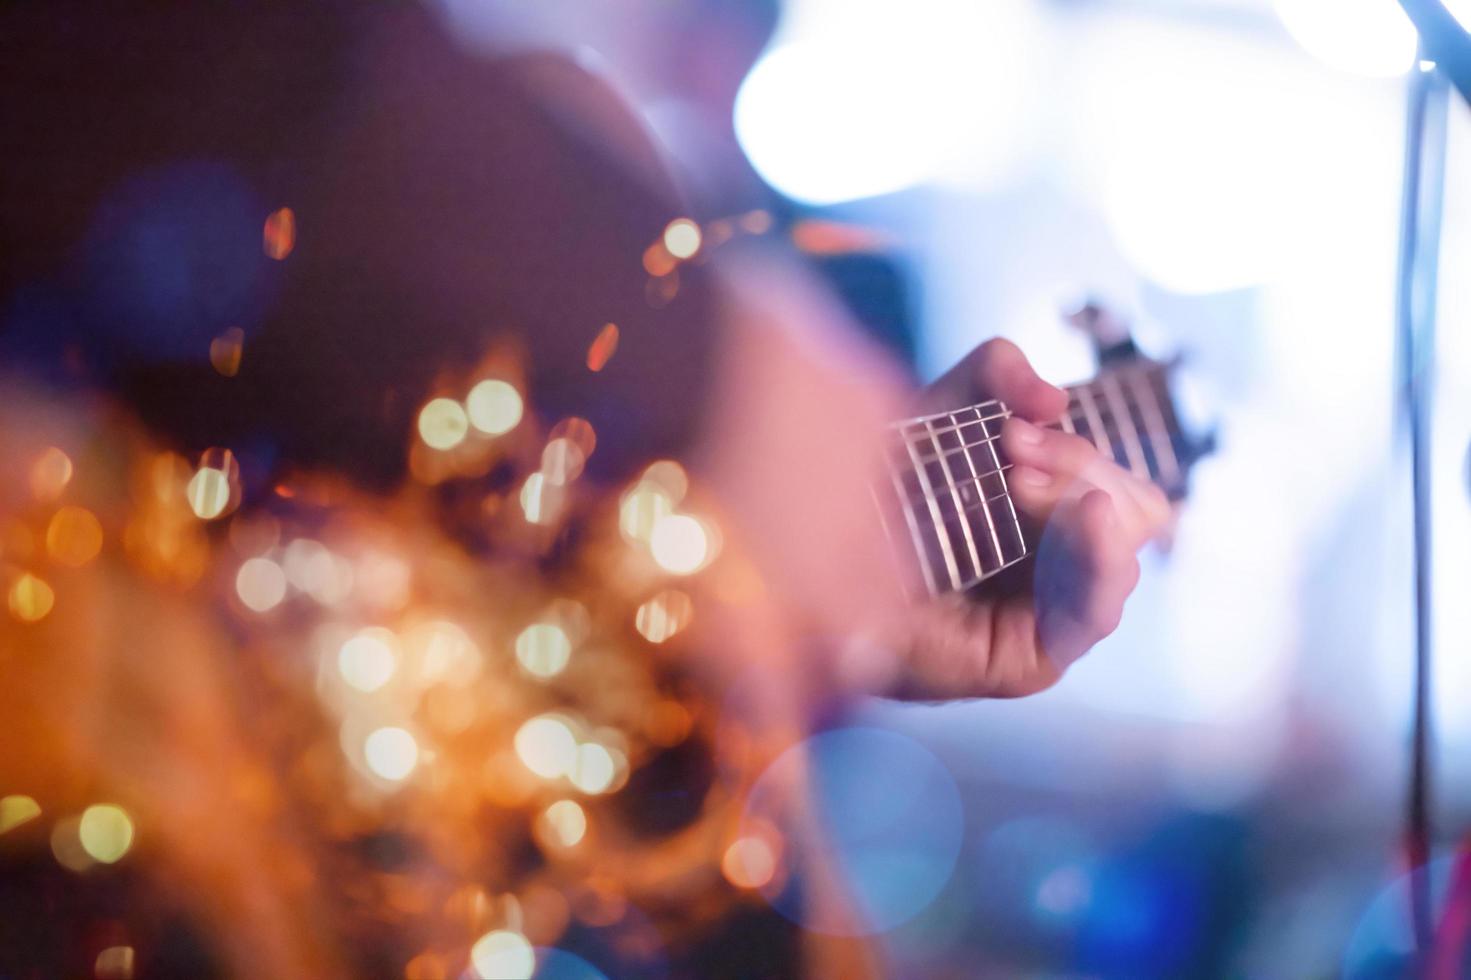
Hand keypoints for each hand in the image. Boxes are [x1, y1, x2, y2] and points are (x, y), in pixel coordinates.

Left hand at [889, 338, 1170, 698]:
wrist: (794, 558)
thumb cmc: (865, 498)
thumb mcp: (933, 417)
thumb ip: (992, 377)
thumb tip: (1052, 394)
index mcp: (1048, 520)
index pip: (1119, 486)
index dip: (1079, 450)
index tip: (1015, 427)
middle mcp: (1055, 572)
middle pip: (1136, 512)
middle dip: (1082, 466)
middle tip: (1012, 447)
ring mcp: (1044, 618)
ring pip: (1123, 554)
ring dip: (1079, 499)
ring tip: (1011, 478)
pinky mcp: (1026, 660)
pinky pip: (1094, 615)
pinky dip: (1101, 559)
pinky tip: (1088, 517)